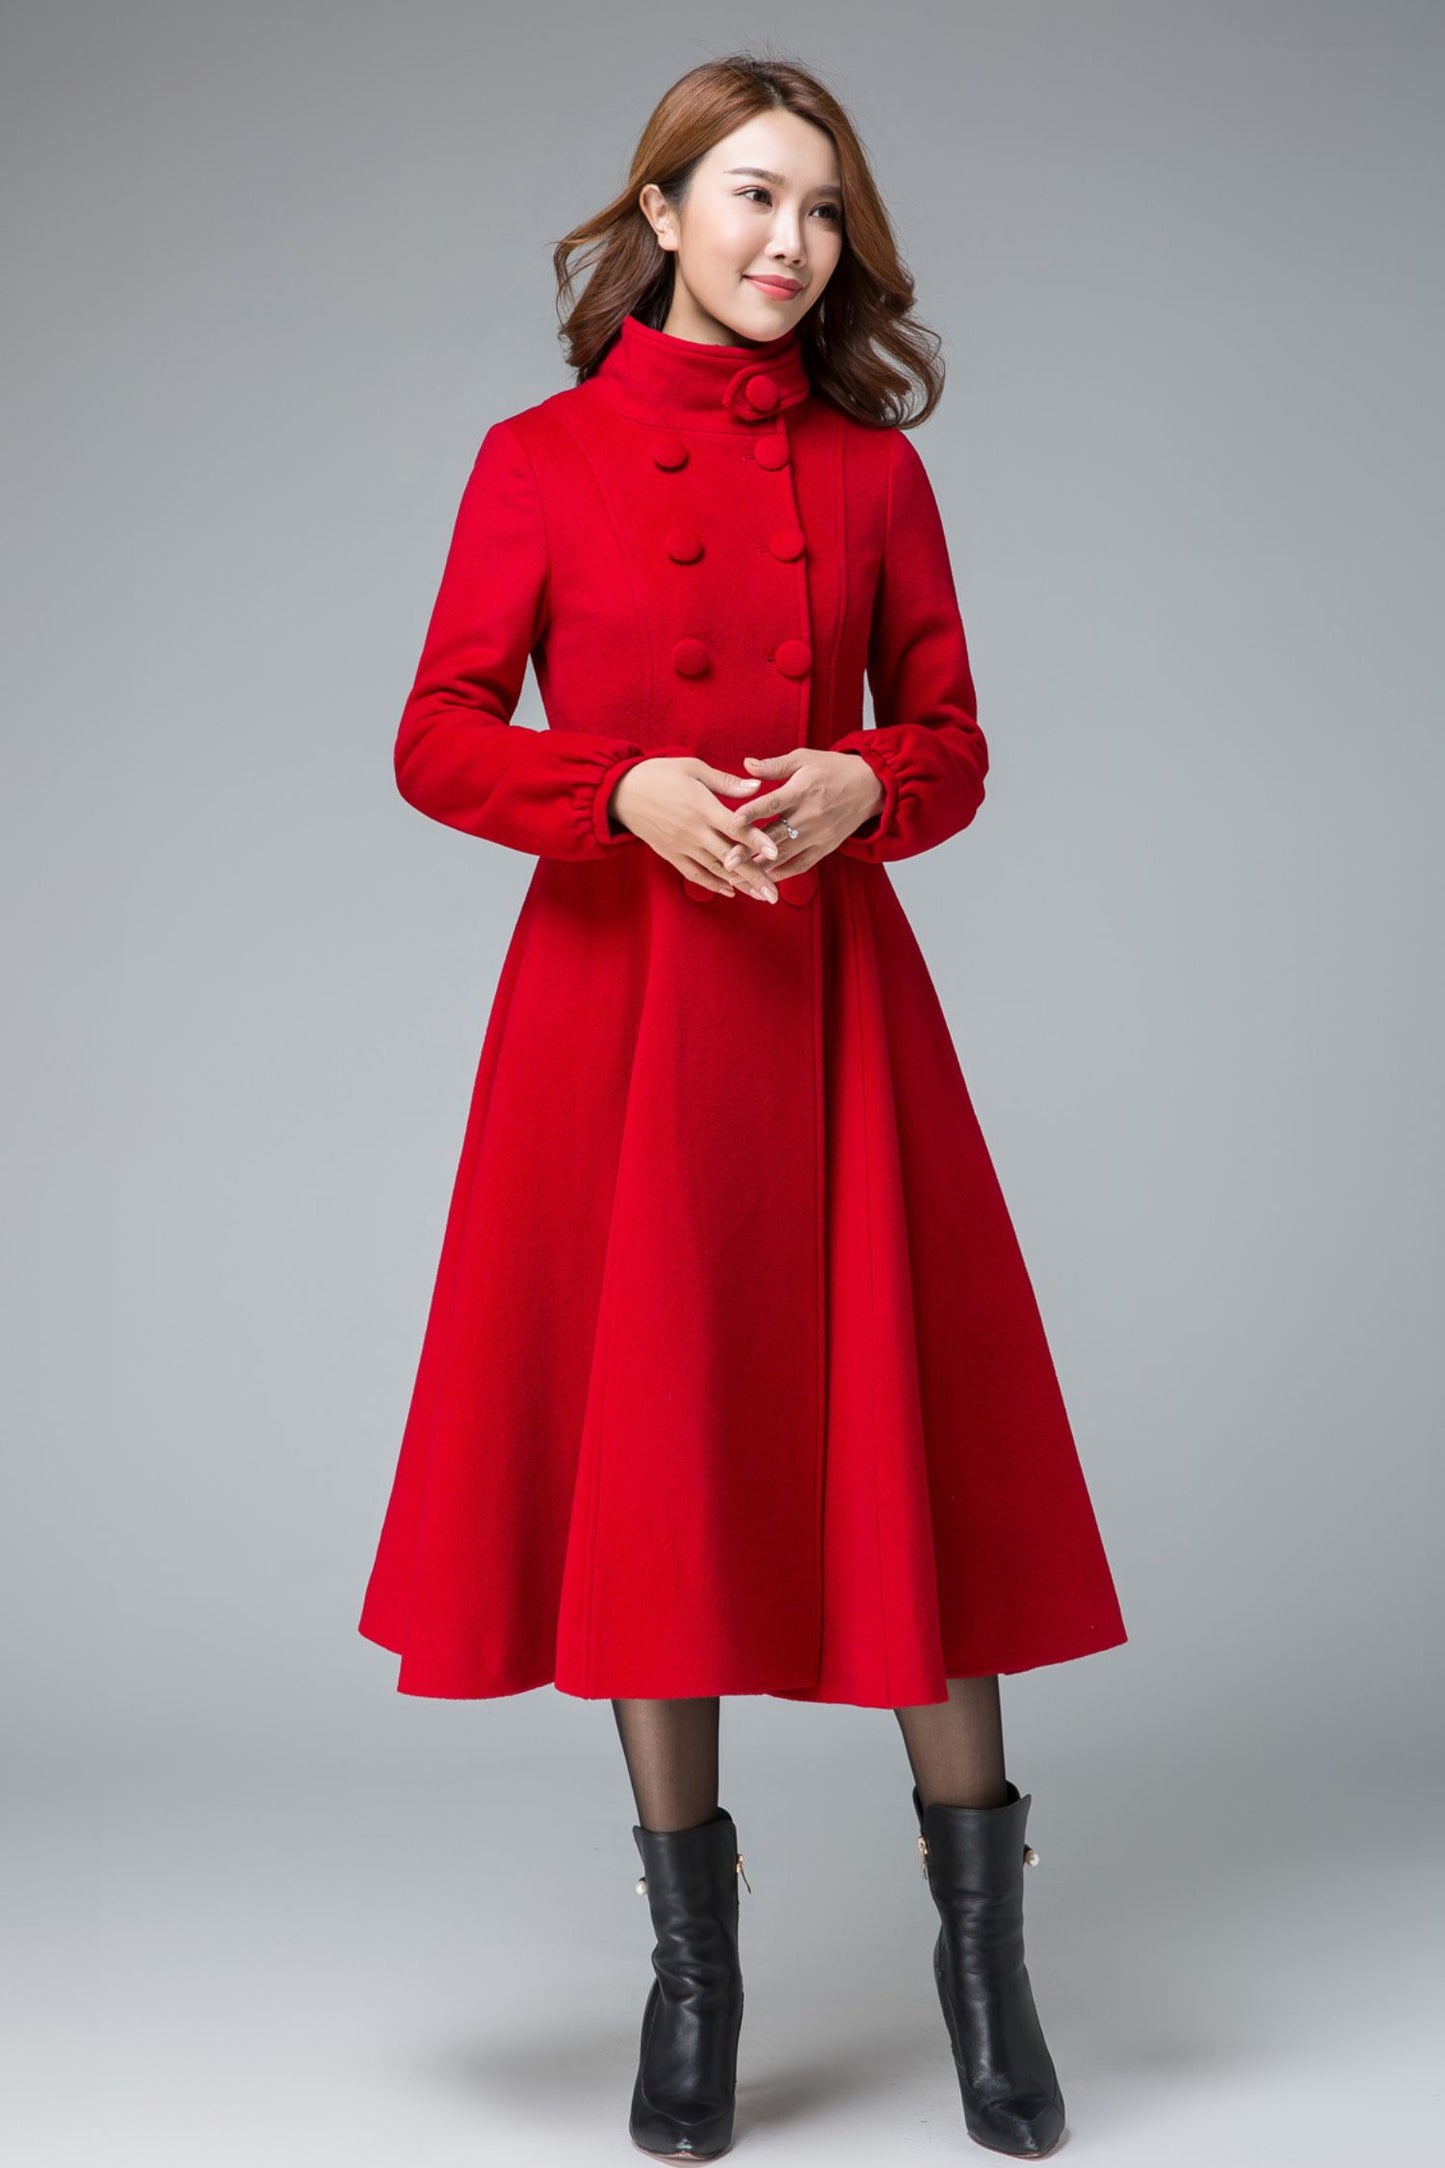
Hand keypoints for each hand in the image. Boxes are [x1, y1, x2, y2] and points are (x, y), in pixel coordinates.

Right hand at [608, 756, 789, 900]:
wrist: (621, 792)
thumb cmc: (660, 774)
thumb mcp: (693, 768)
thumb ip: (726, 782)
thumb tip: (757, 786)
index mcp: (701, 807)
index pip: (734, 827)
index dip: (756, 840)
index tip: (776, 853)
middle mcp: (693, 831)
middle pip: (729, 857)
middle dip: (754, 876)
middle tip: (774, 895)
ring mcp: (681, 846)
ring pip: (715, 869)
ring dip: (739, 885)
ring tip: (761, 896)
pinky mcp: (671, 854)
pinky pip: (695, 874)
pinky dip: (713, 884)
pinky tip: (731, 891)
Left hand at [717, 749, 882, 883]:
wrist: (871, 786)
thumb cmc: (833, 768)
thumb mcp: (804, 759)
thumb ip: (774, 765)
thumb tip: (746, 764)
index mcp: (803, 790)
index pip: (773, 803)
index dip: (752, 813)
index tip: (731, 823)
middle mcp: (811, 815)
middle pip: (775, 835)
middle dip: (749, 850)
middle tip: (726, 861)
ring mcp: (819, 835)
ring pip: (785, 855)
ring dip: (760, 868)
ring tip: (737, 878)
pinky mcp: (825, 848)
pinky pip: (801, 865)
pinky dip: (782, 874)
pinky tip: (762, 880)